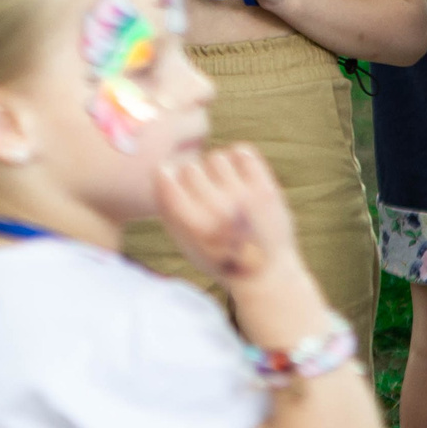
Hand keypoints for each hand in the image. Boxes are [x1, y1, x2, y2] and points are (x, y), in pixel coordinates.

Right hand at [154, 144, 301, 286]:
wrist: (265, 274)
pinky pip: (243, 153)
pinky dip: (239, 159)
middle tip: (204, 190)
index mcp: (193, 224)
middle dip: (194, 176)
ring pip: (217, 157)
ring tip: (223, 183)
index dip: (167, 176)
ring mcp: (244, 198)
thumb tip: (160, 169)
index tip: (175, 183)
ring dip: (217, 168)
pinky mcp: (265, 190)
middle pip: (190, 166)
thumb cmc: (218, 257)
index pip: (166, 176)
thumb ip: (168, 209)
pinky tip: (239, 174)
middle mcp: (217, 210)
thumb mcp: (184, 242)